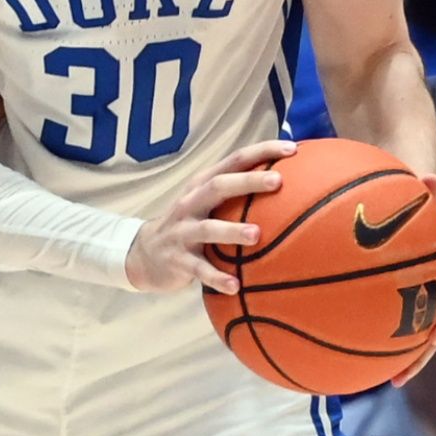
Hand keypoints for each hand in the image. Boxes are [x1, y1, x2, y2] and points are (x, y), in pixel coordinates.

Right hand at [124, 139, 295, 292]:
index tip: (292, 149)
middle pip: (219, 186)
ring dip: (232, 231)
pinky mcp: (177, 260)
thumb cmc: (191, 225)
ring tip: (256, 235)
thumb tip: (289, 182)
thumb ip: (238, 193)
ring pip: (208, 228)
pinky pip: (199, 270)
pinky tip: (235, 286)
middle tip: (278, 181)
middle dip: (249, 182)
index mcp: (202, 185)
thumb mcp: (208, 203)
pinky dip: (216, 277)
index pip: (234, 160)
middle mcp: (191, 203)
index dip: (261, 152)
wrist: (144, 254)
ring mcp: (182, 231)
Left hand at [386, 175, 435, 386]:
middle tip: (433, 340)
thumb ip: (425, 190)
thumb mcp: (420, 200)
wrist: (413, 227)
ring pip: (429, 337)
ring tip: (399, 377)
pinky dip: (390, 357)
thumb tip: (429, 174)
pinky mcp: (411, 320)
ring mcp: (430, 307)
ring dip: (417, 358)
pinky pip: (403, 341)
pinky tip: (370, 375)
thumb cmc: (415, 212)